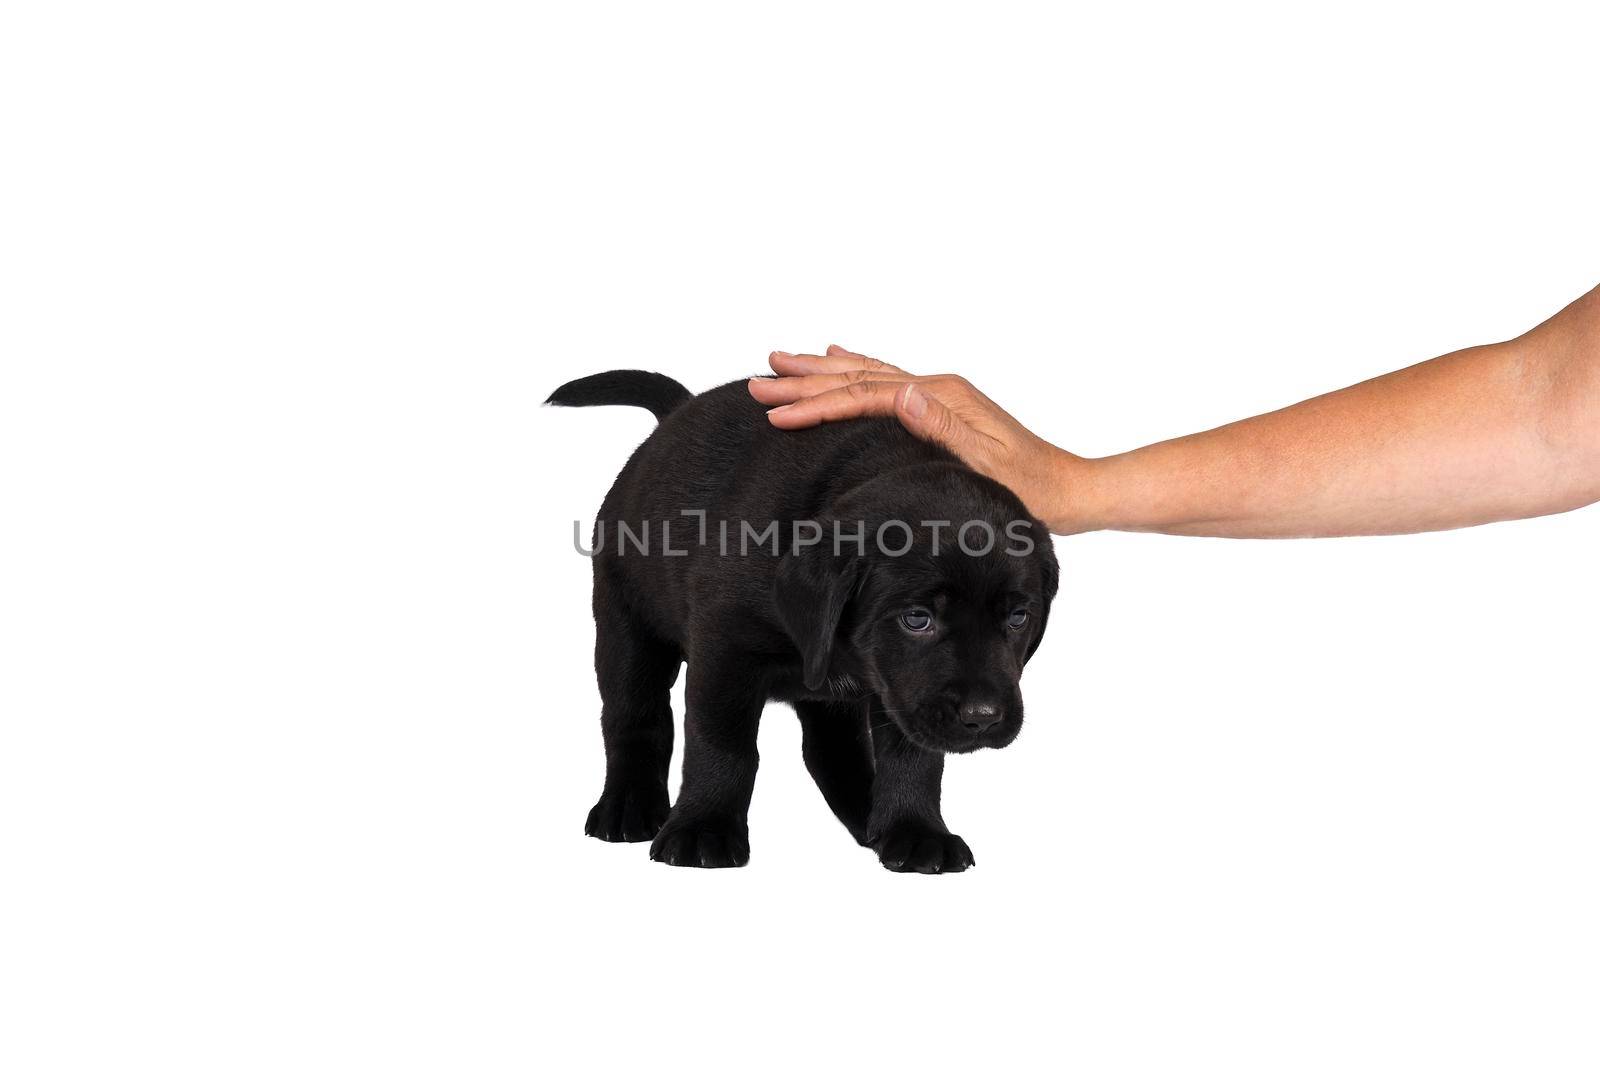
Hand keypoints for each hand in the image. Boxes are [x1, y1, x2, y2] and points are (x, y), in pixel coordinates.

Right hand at [747, 345, 1087, 532]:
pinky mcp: (941, 406)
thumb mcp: (987, 466)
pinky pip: (885, 380)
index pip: (864, 397)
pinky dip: (856, 367)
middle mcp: (937, 388)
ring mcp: (939, 394)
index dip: (817, 404)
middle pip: (857, 377)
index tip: (776, 412)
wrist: (1069, 491)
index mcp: (942, 399)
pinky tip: (840, 355)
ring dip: (822, 369)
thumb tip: (903, 392)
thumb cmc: (1028, 490)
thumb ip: (943, 428)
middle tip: (758, 380)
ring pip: (866, 373)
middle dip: (805, 380)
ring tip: (781, 360)